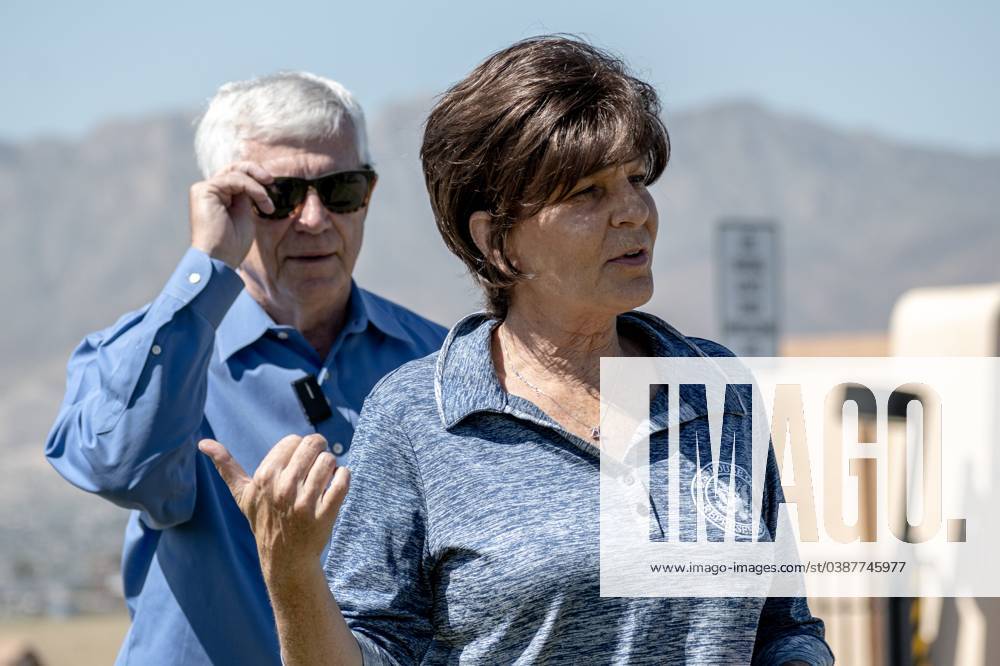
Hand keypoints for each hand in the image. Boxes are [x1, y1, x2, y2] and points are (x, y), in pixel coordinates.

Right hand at [189, 161, 275, 268]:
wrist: (220, 259)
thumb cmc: (232, 244)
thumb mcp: (244, 214)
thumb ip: (245, 197)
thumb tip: (256, 182)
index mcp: (216, 196)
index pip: (237, 175)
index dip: (255, 177)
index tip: (272, 188)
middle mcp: (207, 190)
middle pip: (233, 167)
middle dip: (256, 171)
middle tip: (271, 181)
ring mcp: (204, 189)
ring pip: (236, 172)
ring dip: (258, 187)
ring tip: (267, 205)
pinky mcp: (204, 190)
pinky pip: (234, 179)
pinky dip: (252, 187)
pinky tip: (262, 201)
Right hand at [199, 434, 349, 582]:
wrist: (284, 558)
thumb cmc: (264, 520)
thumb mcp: (243, 495)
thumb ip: (226, 467)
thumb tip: (203, 442)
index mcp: (264, 478)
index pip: (293, 440)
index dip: (298, 448)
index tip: (296, 463)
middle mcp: (283, 489)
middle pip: (313, 445)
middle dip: (318, 451)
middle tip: (315, 466)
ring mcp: (304, 503)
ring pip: (329, 461)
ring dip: (330, 466)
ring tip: (324, 478)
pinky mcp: (325, 514)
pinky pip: (343, 480)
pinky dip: (344, 477)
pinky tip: (336, 485)